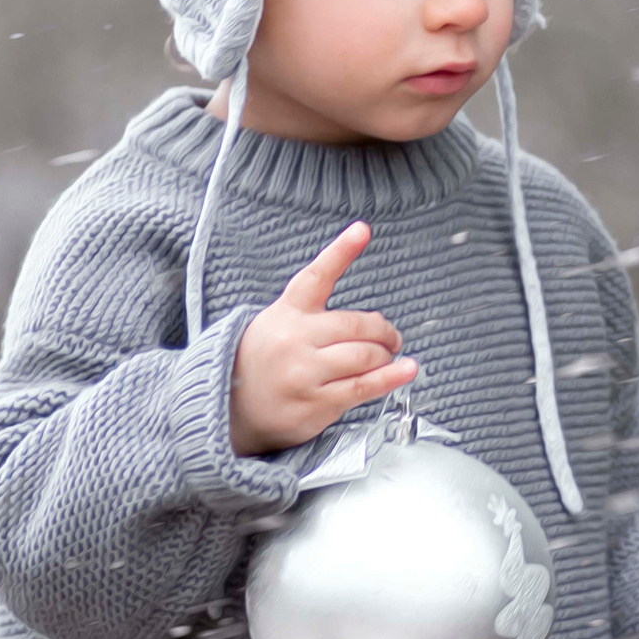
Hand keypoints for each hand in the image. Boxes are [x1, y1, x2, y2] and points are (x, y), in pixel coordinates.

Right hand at [228, 221, 412, 455]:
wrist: (232, 407)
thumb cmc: (266, 360)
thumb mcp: (278, 322)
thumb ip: (316, 313)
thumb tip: (375, 321)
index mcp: (286, 314)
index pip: (315, 277)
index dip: (340, 252)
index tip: (362, 230)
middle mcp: (294, 340)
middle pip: (355, 325)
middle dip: (383, 330)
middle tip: (391, 337)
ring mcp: (303, 373)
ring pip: (364, 355)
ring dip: (385, 355)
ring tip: (387, 356)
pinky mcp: (315, 402)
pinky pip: (363, 386)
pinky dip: (391, 377)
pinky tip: (406, 370)